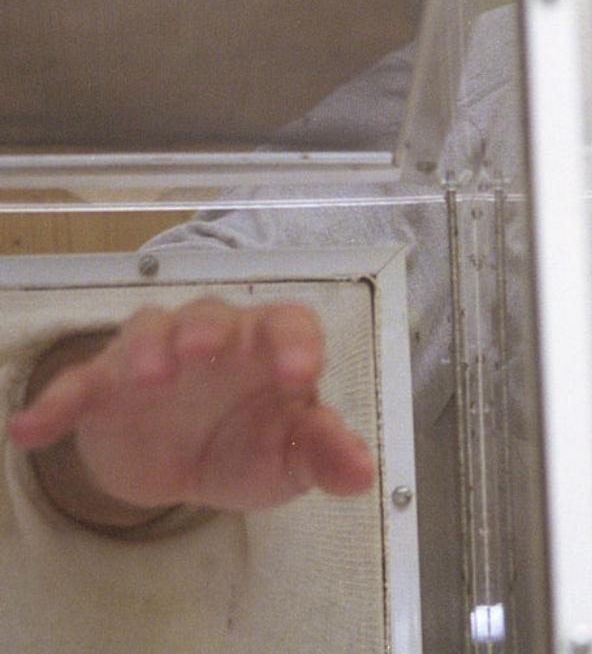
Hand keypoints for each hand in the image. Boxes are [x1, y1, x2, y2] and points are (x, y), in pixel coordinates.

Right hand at [7, 299, 374, 515]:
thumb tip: (362, 473)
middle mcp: (214, 341)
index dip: (294, 342)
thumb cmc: (253, 445)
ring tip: (146, 378)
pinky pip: (76, 386)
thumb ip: (324, 456)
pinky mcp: (105, 390)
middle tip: (204, 349)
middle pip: (212, 314)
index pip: (288, 324)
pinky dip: (55, 403)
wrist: (189, 469)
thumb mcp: (292, 458)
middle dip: (207, 328)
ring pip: (147, 329)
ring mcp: (156, 359)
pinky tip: (31, 429)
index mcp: (269, 348)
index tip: (298, 375)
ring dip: (145, 349)